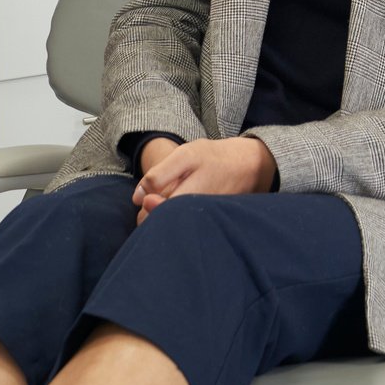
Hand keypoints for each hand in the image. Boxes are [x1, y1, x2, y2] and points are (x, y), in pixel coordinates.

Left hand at [131, 135, 274, 221]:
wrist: (248, 166)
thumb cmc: (214, 158)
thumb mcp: (186, 155)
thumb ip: (158, 175)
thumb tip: (137, 198)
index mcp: (187, 199)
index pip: (155, 216)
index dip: (146, 209)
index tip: (148, 197)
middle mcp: (194, 216)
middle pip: (161, 227)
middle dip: (151, 217)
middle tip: (154, 201)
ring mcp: (201, 223)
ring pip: (171, 229)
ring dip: (162, 219)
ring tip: (165, 203)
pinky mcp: (206, 225)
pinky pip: (183, 228)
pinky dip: (176, 220)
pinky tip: (176, 209)